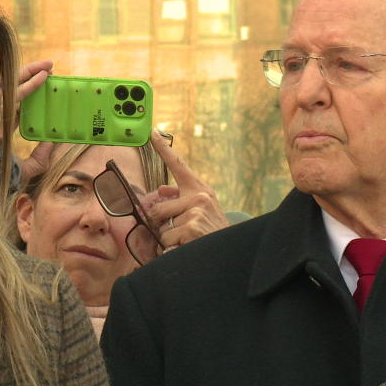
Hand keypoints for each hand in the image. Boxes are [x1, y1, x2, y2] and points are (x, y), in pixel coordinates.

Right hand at [14, 60, 54, 183]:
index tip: (45, 79)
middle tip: (49, 67)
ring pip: (12, 87)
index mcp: (4, 127)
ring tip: (47, 66)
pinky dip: (27, 83)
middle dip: (30, 76)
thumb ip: (40, 159)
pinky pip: (12, 95)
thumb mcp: (26, 169)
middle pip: (15, 91)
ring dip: (30, 74)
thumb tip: (53, 143)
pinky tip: (41, 76)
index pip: (19, 104)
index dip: (30, 90)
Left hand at [145, 131, 227, 249]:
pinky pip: (166, 242)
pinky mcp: (192, 227)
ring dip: (168, 241)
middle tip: (176, 233)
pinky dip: (171, 251)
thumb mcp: (201, 211)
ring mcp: (196, 212)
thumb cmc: (212, 232)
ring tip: (186, 243)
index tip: (152, 132)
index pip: (178, 166)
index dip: (163, 149)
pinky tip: (187, 249)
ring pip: (161, 229)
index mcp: (200, 190)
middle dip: (160, 226)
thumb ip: (180, 199)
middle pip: (157, 209)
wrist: (233, 253)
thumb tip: (161, 189)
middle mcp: (199, 197)